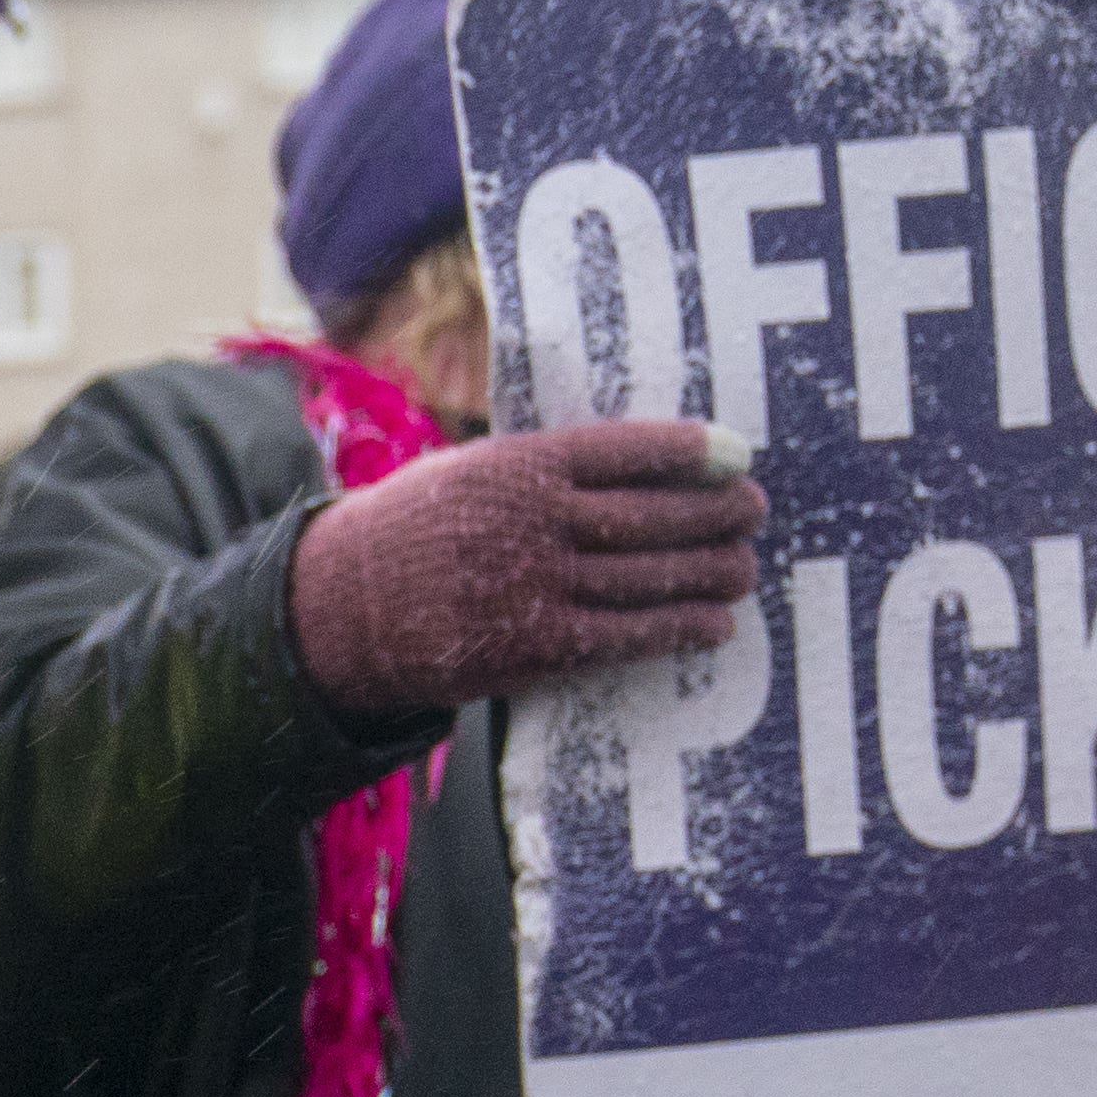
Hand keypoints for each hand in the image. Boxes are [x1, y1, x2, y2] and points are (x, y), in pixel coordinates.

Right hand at [283, 419, 758, 720]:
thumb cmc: (414, 531)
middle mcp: (534, 521)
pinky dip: (678, 629)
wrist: (343, 609)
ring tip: (743, 568)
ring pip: (650, 577)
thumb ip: (543, 470)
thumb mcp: (469, 472)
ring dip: (710, 572)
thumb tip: (637, 471)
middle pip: (652, 515)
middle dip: (716, 514)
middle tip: (754, 513)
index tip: (737, 454)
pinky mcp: (534, 646)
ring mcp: (535, 585)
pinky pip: (625, 636)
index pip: (627, 451)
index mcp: (519, 465)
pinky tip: (713, 624)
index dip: (691, 453)